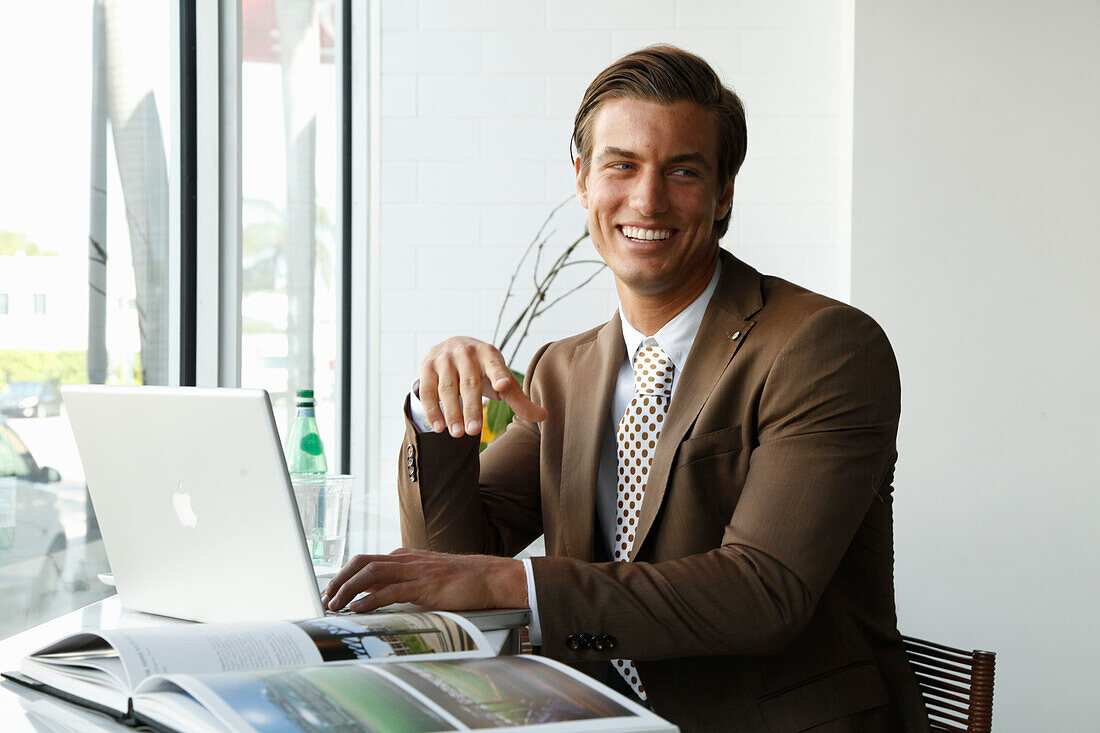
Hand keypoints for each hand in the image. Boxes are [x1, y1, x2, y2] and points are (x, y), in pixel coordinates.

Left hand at [321, 548, 528, 612]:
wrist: (489, 577)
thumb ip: (402, 581)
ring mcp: (415, 571)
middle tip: (326, 598)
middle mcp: (406, 559)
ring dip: (348, 589)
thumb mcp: (425, 577)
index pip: (365, 561)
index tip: (331, 592)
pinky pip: (391, 590)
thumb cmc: (460, 580)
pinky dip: (370, 599)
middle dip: (339, 580)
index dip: (344, 575)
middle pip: (362, 563)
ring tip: (335, 605)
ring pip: (371, 573)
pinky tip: (359, 608)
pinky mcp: (424, 585)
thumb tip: (375, 593)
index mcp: (404, 557)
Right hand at [417, 336, 546, 436]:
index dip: (500, 375)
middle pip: (469, 382)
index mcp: (489, 355)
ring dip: (451, 412)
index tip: (503, 386)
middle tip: (473, 432)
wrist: (452, 347)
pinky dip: (432, 409)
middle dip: (471, 408)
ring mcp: (445, 358)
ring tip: (457, 433)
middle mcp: (466, 353)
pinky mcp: (427, 366)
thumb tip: (543, 416)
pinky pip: (427, 390)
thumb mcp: (502, 381)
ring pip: (447, 387)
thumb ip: (519, 399)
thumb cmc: (483, 370)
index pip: (495, 365)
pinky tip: (438, 427)